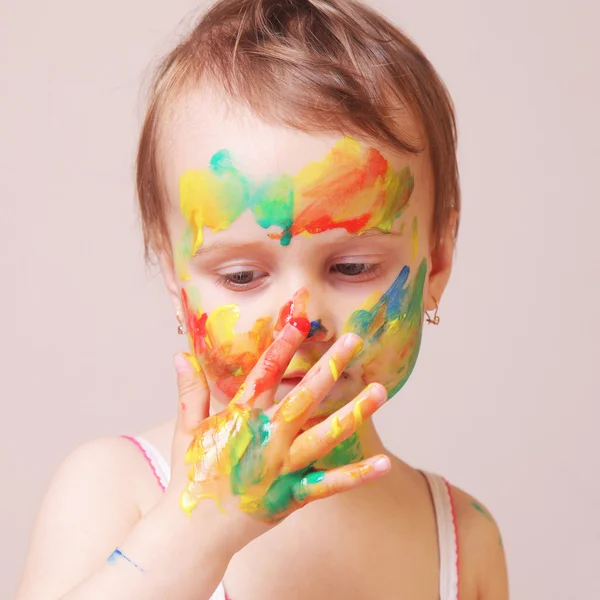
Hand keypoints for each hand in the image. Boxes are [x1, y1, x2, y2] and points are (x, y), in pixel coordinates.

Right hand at [167, 320, 390, 551]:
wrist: (192, 533)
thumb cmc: (190, 477)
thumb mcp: (186, 430)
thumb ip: (190, 391)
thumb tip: (179, 354)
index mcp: (239, 419)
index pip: (265, 372)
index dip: (283, 344)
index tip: (302, 319)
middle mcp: (265, 439)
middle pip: (303, 397)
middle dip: (329, 366)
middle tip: (354, 340)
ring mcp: (281, 469)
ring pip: (323, 437)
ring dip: (353, 413)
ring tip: (380, 390)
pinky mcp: (291, 497)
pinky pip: (328, 485)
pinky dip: (357, 475)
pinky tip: (385, 463)